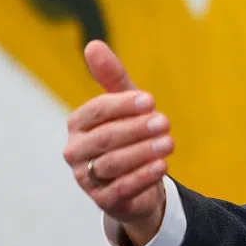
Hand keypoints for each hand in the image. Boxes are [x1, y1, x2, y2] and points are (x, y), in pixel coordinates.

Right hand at [63, 40, 173, 245]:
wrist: (137, 179)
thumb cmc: (128, 133)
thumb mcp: (125, 104)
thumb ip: (112, 77)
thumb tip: (93, 44)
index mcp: (78, 125)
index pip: (95, 112)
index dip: (122, 105)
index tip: (151, 100)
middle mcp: (76, 152)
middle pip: (104, 139)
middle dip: (136, 129)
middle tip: (165, 122)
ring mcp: (87, 178)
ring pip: (113, 164)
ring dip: (143, 152)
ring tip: (169, 143)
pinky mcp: (104, 200)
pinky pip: (122, 189)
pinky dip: (143, 176)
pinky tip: (162, 165)